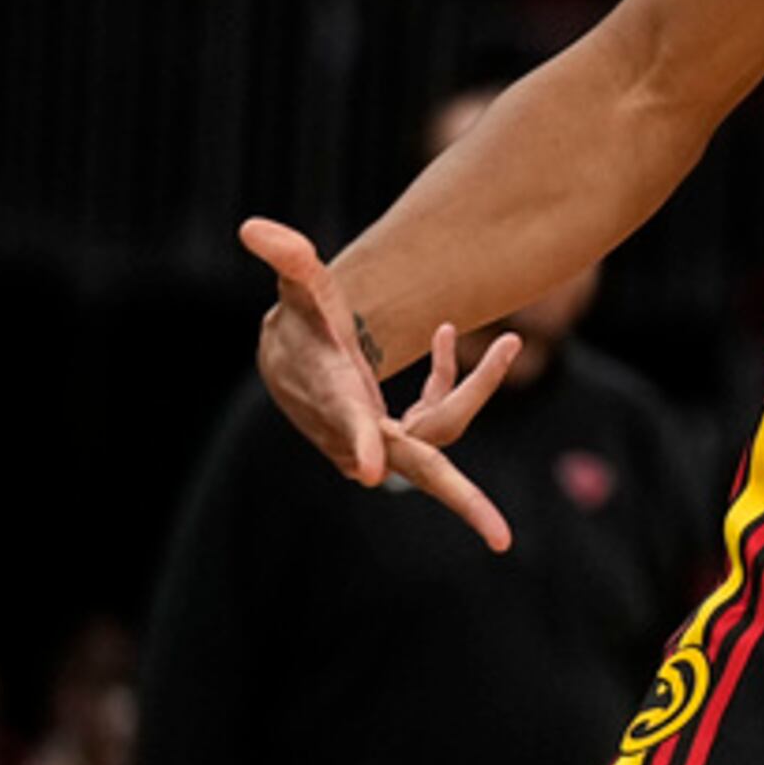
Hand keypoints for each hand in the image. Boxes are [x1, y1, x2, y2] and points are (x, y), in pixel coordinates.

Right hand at [242, 219, 518, 549]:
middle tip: (500, 538)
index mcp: (335, 400)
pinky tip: (447, 334)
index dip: (360, 442)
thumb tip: (253, 226)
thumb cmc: (304, 321)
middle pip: (420, 468)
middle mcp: (361, 433)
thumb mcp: (302, 286)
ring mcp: (383, 442)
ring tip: (510, 341)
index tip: (368, 472)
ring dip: (476, 384)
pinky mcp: (398, 438)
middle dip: (461, 501)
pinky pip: (439, 413)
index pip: (350, 425)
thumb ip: (289, 260)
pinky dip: (454, 378)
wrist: (291, 359)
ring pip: (444, 425)